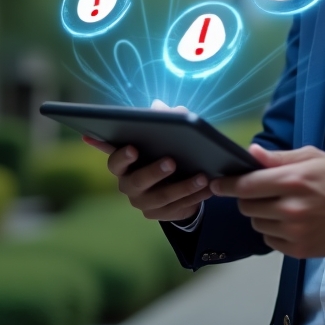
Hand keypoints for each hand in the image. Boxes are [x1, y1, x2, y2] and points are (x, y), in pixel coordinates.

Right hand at [83, 100, 211, 221]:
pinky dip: (196, 197)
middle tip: (172, 162)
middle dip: (155, 171)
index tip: (133, 149)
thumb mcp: (161, 138)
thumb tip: (170, 109)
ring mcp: (144, 203)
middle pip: (138, 181)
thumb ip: (163, 121)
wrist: (169, 184)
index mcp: (124, 166)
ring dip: (184, 187)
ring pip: (163, 197)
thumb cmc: (160, 154)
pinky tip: (209, 188)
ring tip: (202, 177)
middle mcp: (129, 186)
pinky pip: (179, 207)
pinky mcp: (160, 215)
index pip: (115, 162)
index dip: (122, 156)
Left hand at [210, 145, 324, 258]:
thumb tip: (251, 153)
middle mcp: (291, 208)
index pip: (246, 186)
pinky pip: (269, 240)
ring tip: (282, 206)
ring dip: (262, 214)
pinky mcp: (299, 250)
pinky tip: (290, 222)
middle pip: (247, 207)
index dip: (227, 185)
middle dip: (248, 198)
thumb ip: (279, 158)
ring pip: (257, 224)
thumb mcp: (312, 158)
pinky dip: (274, 231)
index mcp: (293, 181)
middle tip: (262, 192)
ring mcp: (294, 232)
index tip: (217, 184)